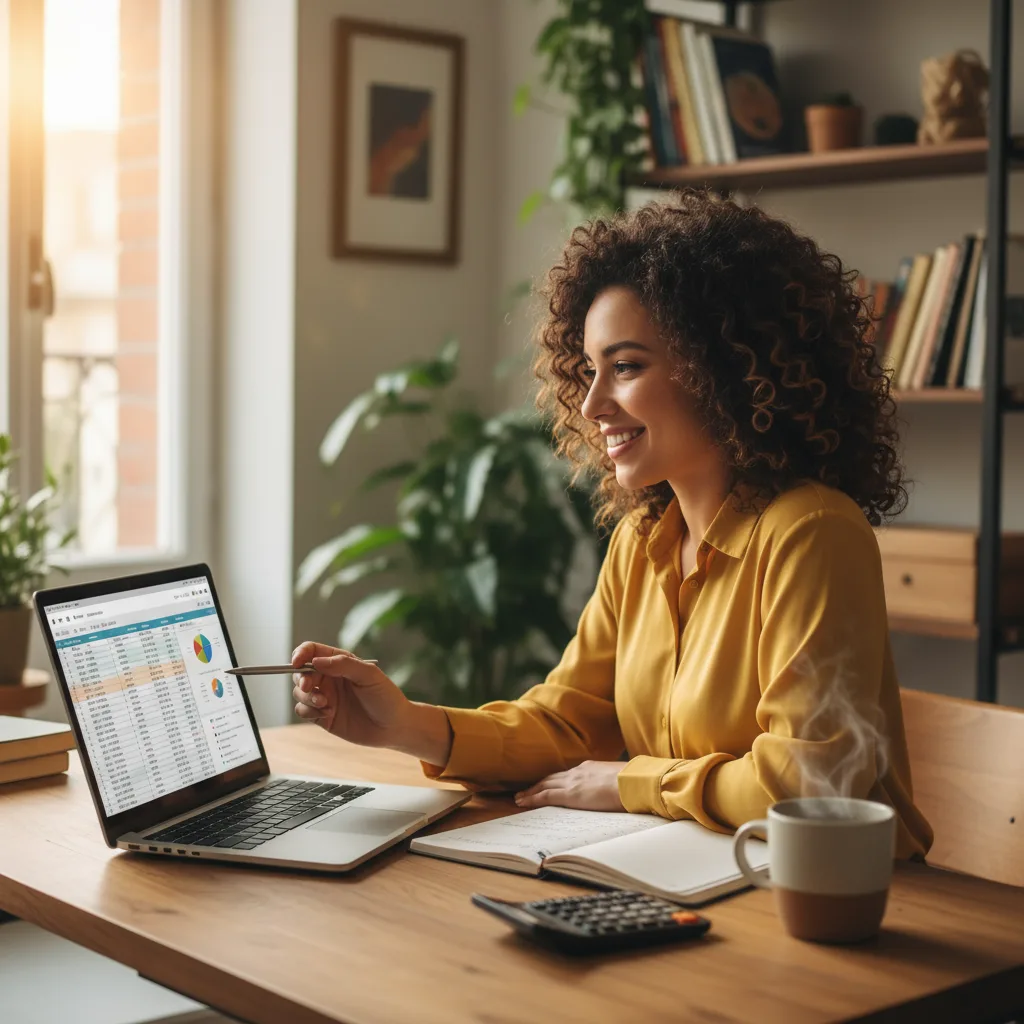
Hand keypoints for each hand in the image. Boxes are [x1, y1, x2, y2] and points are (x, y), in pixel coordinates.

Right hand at [290, 641, 452, 764]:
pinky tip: (327, 714)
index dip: (301, 653)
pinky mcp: (322, 716)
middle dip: (301, 679)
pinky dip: (308, 711)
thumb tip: (316, 661)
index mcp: (340, 662)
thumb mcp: (369, 675)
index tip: (297, 662)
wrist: (393, 727)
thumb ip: (344, 665)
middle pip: (301, 672)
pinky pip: (302, 710)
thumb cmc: (386, 697)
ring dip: (306, 697)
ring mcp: (325, 697)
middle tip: (308, 687)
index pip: (312, 651)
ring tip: (326, 705)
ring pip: (299, 692)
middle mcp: (329, 678)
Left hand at [514, 761, 625, 811]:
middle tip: (526, 790)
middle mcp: (578, 772)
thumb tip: (617, 791)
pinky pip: (545, 796)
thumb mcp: (620, 780)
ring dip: (531, 791)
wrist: (633, 782)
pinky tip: (523, 802)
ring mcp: (572, 782)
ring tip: (520, 797)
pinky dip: (532, 798)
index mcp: (590, 768)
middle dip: (539, 784)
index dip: (555, 779)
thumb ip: (613, 783)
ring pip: (544, 785)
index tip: (547, 784)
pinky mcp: (570, 795)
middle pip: (552, 778)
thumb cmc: (633, 782)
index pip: (568, 774)